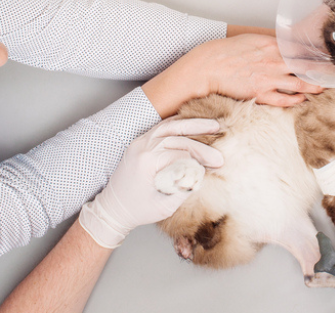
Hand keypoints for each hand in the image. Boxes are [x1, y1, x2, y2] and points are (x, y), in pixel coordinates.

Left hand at [78, 118, 222, 247]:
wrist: (112, 209)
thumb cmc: (137, 210)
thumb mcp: (164, 206)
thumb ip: (184, 189)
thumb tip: (203, 174)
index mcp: (147, 161)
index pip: (182, 153)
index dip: (203, 157)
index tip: (218, 163)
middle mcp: (142, 147)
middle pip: (177, 136)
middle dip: (202, 138)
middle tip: (222, 135)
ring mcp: (139, 142)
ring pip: (169, 126)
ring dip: (192, 124)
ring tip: (212, 124)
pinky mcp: (140, 143)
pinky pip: (160, 128)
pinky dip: (177, 125)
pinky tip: (192, 124)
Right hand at [176, 34, 323, 105]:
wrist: (208, 66)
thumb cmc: (226, 52)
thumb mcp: (251, 40)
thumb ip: (270, 42)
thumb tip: (285, 43)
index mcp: (271, 45)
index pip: (301, 49)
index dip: (316, 53)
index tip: (327, 55)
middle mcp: (274, 61)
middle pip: (306, 66)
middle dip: (322, 70)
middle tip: (334, 73)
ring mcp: (269, 78)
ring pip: (300, 84)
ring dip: (314, 87)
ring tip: (323, 88)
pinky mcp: (261, 93)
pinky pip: (284, 99)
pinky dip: (296, 100)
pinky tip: (303, 100)